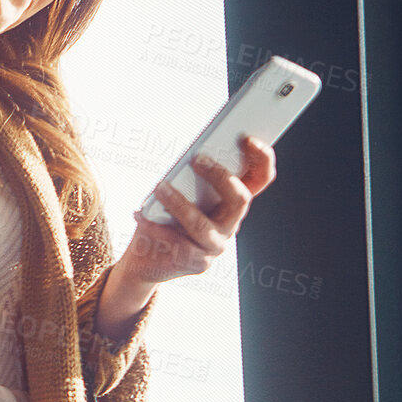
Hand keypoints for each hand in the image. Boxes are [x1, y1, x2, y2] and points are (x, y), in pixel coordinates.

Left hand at [126, 133, 277, 283]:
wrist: (147, 260)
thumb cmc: (164, 219)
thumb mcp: (179, 194)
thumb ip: (190, 178)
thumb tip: (190, 157)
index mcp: (232, 202)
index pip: (260, 179)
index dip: (262, 158)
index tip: (248, 138)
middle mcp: (230, 224)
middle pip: (240, 199)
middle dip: (220, 176)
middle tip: (197, 159)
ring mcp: (216, 246)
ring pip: (202, 224)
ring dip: (179, 203)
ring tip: (160, 187)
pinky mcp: (197, 263)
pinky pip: (176, 243)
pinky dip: (153, 227)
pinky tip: (139, 214)